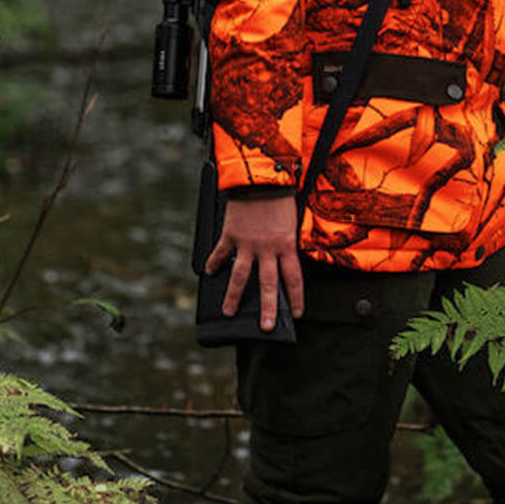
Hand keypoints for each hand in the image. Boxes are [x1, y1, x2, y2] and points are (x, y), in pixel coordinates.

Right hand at [204, 194, 304, 331]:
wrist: (262, 176)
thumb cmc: (281, 197)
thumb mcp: (292, 222)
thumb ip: (287, 243)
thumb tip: (285, 261)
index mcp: (286, 245)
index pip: (294, 279)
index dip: (296, 298)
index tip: (296, 314)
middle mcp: (267, 249)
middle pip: (268, 285)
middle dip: (268, 309)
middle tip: (266, 327)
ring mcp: (247, 243)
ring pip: (240, 277)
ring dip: (234, 296)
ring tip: (229, 312)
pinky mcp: (231, 234)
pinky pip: (220, 253)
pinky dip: (213, 263)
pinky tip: (208, 272)